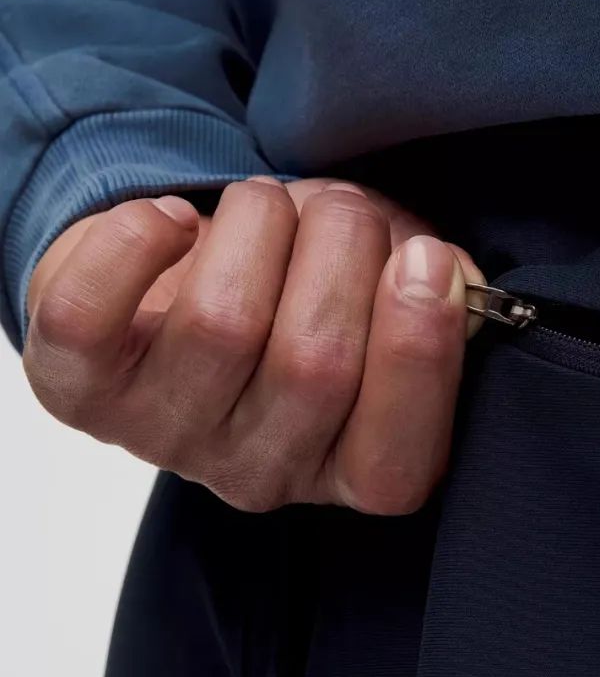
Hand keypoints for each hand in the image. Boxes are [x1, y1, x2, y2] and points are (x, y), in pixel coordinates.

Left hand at [22, 175, 488, 514]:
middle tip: (344, 210)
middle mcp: (257, 473)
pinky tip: (177, 221)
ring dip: (260, 226)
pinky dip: (139, 240)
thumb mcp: (390, 293)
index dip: (417, 350)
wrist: (188, 283)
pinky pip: (90, 313)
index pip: (392, 461)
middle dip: (344, 252)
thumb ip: (437, 292)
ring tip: (267, 204)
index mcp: (349, 470)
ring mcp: (164, 437)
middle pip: (313, 368)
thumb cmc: (305, 289)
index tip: (425, 257)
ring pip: (219, 325)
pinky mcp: (80, 387)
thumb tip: (442, 275)